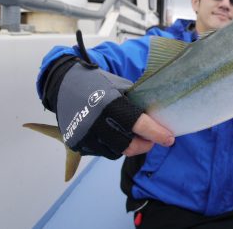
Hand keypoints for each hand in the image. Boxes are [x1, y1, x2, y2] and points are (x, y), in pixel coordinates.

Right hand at [41, 56, 173, 158]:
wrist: (63, 83)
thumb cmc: (97, 82)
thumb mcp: (120, 87)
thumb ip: (136, 103)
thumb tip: (156, 118)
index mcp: (110, 105)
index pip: (139, 125)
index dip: (157, 134)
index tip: (169, 139)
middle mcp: (97, 123)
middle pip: (129, 146)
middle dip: (145, 145)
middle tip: (151, 140)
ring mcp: (85, 135)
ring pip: (116, 151)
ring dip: (128, 146)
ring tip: (132, 135)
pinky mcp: (77, 143)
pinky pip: (101, 151)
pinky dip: (111, 145)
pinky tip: (113, 134)